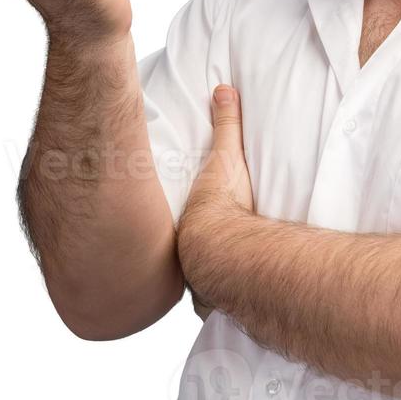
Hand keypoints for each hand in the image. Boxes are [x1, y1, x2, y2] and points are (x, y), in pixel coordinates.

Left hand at [177, 86, 254, 313]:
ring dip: (198, 287)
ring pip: (193, 287)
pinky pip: (213, 305)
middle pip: (178, 260)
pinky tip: (223, 309)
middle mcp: (186, 256)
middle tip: (192, 256)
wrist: (228, 253)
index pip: (172, 225)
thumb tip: (223, 90)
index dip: (178, 225)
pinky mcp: (216, 303)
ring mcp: (199, 284)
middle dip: (183, 260)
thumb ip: (227, 125)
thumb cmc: (223, 206)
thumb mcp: (227, 159)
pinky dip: (218, 305)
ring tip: (206, 284)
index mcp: (188, 223)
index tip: (183, 224)